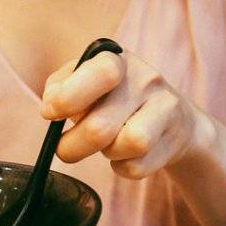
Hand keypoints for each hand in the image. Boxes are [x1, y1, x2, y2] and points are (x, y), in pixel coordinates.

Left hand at [41, 46, 212, 179]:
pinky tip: (125, 155)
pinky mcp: (175, 138)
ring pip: (128, 145)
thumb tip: (50, 108)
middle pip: (101, 127)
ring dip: (107, 153)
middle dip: (73, 146)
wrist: (172, 117)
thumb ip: (60, 88)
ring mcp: (165, 106)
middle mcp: (145, 77)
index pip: (101, 72)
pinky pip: (137, 167)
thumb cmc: (114, 99)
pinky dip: (123, 167)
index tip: (50, 113)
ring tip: (107, 144)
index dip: (68, 98)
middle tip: (67, 147)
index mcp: (116, 58)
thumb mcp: (84, 82)